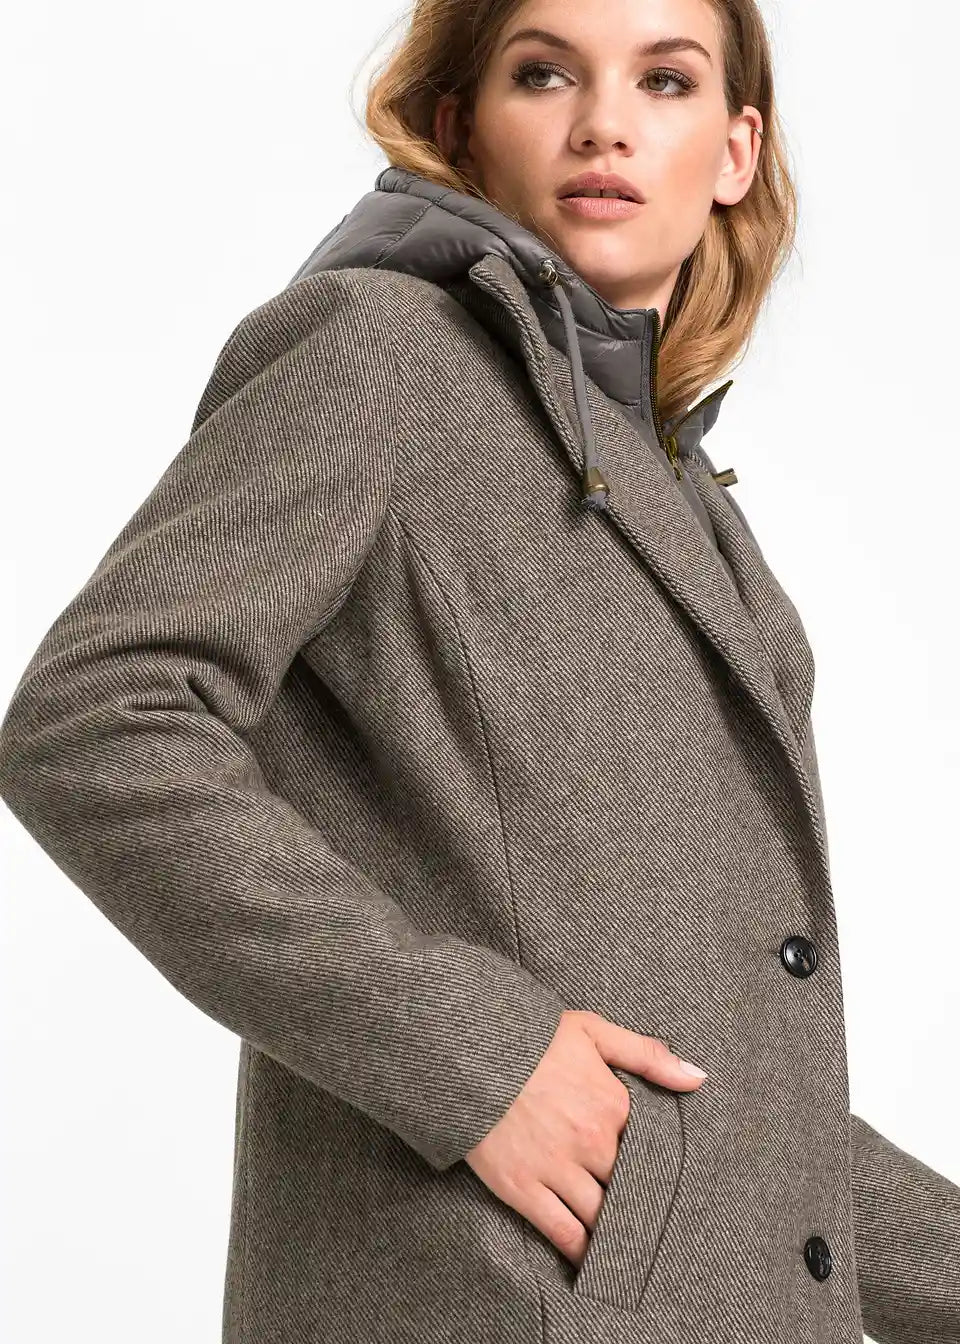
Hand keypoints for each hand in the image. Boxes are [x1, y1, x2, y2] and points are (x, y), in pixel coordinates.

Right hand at [464, 1009, 706, 1269]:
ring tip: (622, 1243)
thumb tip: (697, 1078)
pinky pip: (564, 1233)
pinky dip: (582, 1251)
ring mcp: (558, 1169)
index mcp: (613, 1105)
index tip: (652, 1173)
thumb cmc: (531, 1038)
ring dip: (614, 1232)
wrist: (466, 1051)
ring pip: (602, 1217)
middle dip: (636, 1201)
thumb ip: (647, 1054)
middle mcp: (592, 1142)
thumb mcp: (592, 1031)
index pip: (650, 1149)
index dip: (652, 1163)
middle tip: (640, 1212)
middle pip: (629, 1188)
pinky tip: (591, 1258)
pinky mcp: (524, 1189)